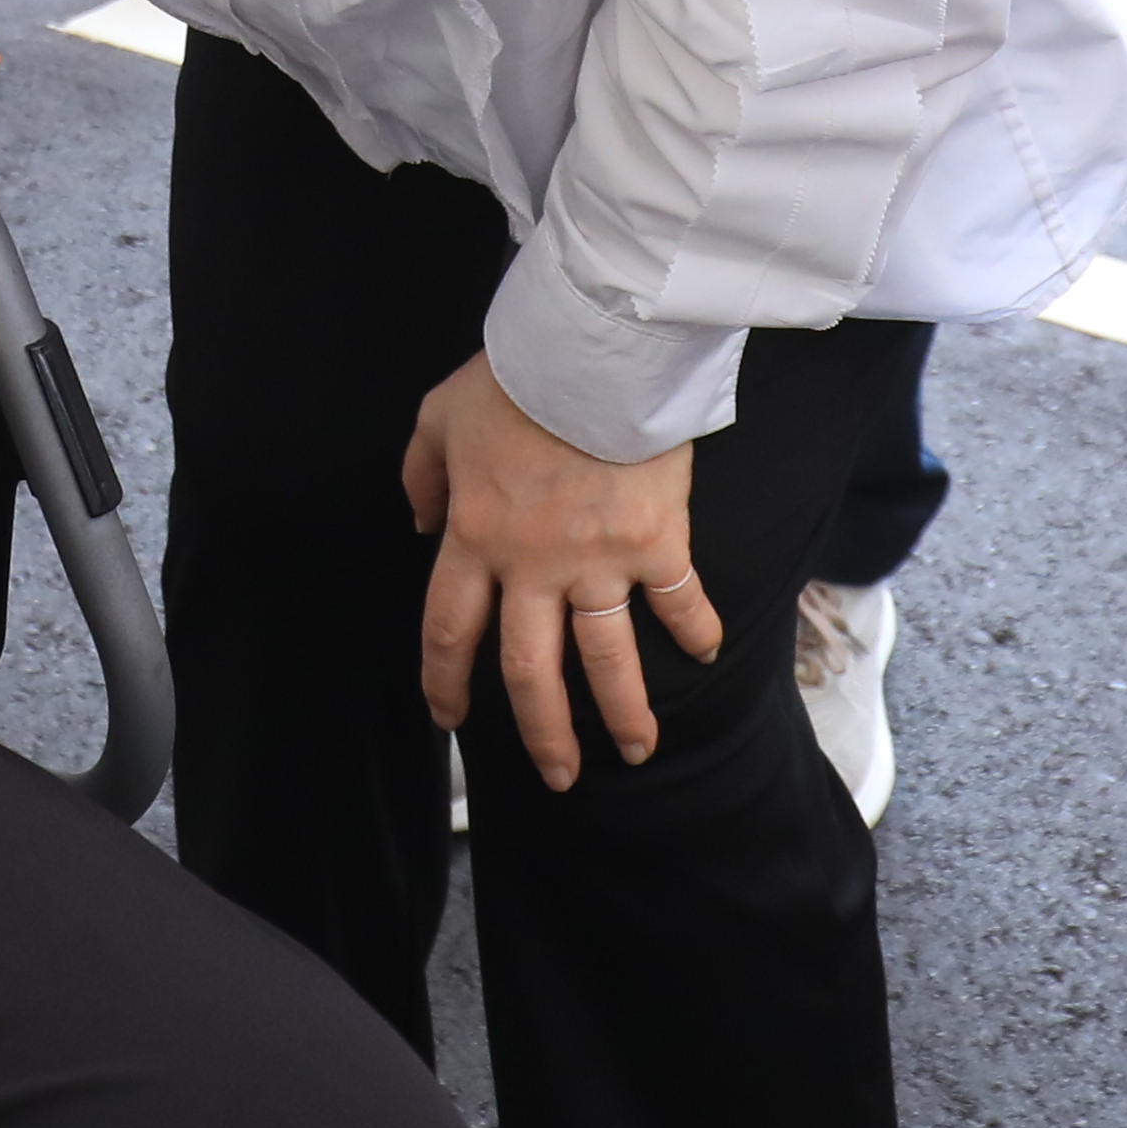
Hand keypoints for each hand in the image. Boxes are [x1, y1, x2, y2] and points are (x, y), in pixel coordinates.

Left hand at [403, 352, 720, 788]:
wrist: (593, 351)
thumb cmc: (514, 376)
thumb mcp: (439, 416)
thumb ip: (422, 474)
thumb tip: (421, 521)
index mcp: (475, 538)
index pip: (449, 629)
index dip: (445, 681)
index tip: (449, 719)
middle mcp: (534, 566)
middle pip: (531, 672)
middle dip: (544, 733)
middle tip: (558, 775)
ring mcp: (599, 561)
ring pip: (607, 659)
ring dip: (623, 713)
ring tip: (635, 751)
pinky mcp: (657, 542)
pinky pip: (679, 600)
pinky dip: (695, 630)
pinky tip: (705, 656)